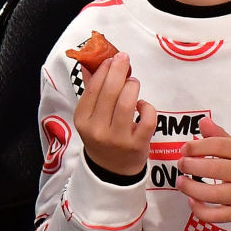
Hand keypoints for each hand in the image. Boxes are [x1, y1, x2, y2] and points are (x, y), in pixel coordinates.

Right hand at [73, 50, 149, 176]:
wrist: (112, 171)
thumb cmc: (102, 137)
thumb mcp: (90, 117)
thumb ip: (91, 91)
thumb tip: (91, 64)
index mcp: (82, 120)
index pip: (92, 88)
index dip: (104, 69)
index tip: (111, 58)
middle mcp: (97, 130)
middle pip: (109, 92)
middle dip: (119, 71)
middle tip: (124, 60)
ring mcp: (117, 139)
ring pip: (127, 103)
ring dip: (132, 86)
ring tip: (133, 83)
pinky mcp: (137, 145)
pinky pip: (147, 119)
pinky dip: (147, 107)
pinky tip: (143, 106)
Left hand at [179, 134, 230, 224]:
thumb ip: (220, 137)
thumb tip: (202, 122)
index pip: (218, 145)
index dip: (197, 146)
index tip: (185, 149)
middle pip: (213, 169)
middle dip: (190, 165)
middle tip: (181, 164)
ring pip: (210, 194)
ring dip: (189, 188)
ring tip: (181, 182)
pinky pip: (214, 215)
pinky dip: (198, 209)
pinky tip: (192, 200)